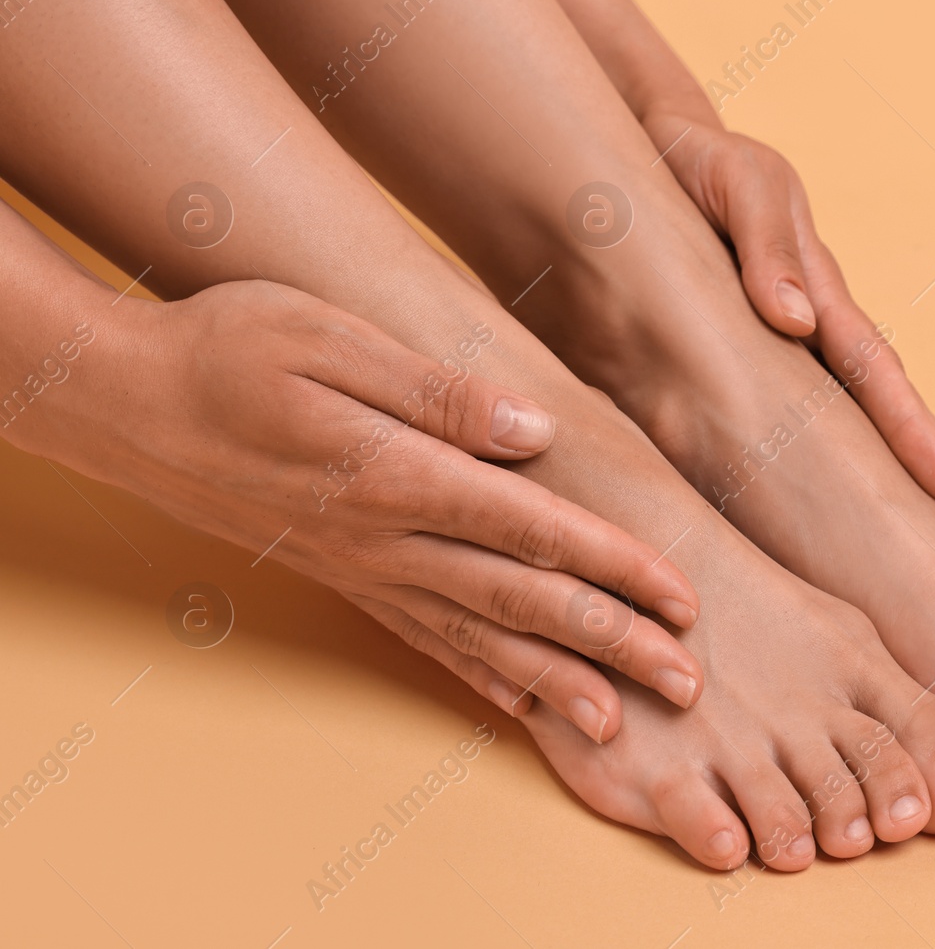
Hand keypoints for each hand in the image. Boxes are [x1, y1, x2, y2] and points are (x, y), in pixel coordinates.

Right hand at [38, 280, 703, 741]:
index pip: (532, 529)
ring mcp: (364, 567)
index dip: (614, 565)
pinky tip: (519, 703)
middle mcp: (387, 538)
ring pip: (479, 636)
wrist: (126, 402)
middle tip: (686, 681)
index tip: (682, 597)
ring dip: (556, 678)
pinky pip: (424, 638)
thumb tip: (532, 429)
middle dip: (611, 641)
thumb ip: (436, 391)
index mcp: (397, 473)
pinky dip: (478, 675)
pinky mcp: (345, 577)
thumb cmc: (231, 348)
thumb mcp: (331, 338)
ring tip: (621, 719)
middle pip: (521, 599)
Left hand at [644, 113, 934, 525]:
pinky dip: (813, 459)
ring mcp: (786, 343)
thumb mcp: (738, 186)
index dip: (916, 434)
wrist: (662, 147)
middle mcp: (815, 328)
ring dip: (886, 468)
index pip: (876, 374)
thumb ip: (766, 249)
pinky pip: (782, 415)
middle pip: (882, 405)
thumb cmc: (705, 164)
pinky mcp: (743, 353)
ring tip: (930, 526)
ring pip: (841, 418)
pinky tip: (825, 505)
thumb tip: (796, 322)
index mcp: (821, 294)